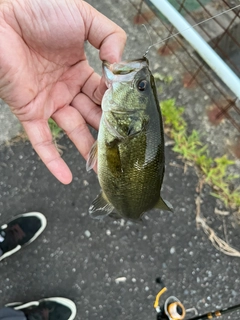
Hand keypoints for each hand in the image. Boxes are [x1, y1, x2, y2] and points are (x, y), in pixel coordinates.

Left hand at [0, 0, 125, 183]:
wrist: (0, 17)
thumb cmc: (38, 10)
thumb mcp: (84, 17)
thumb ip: (110, 37)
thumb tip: (120, 66)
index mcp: (80, 70)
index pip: (104, 93)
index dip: (117, 104)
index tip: (131, 117)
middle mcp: (66, 89)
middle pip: (92, 116)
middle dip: (108, 132)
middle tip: (123, 148)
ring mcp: (49, 102)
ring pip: (73, 132)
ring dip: (88, 150)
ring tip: (103, 168)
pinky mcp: (29, 111)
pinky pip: (42, 141)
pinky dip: (53, 160)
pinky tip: (68, 177)